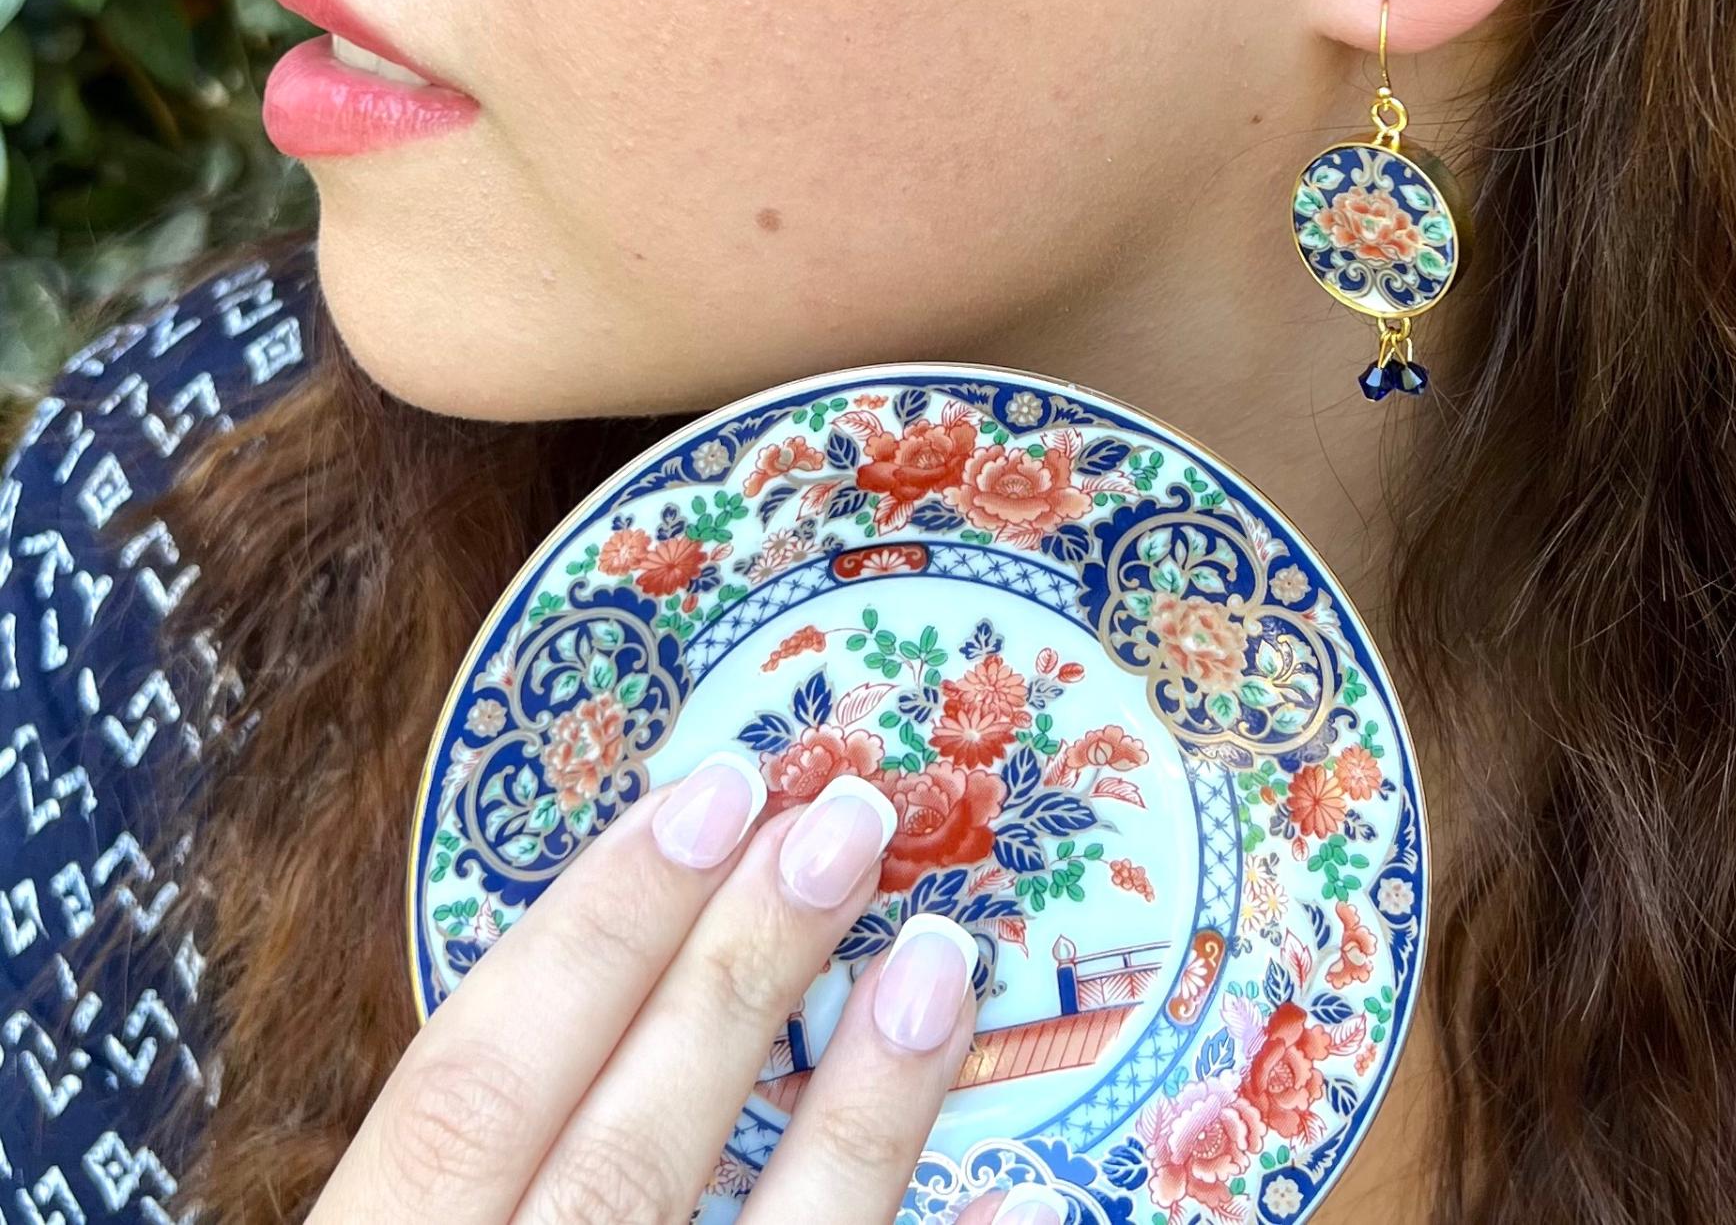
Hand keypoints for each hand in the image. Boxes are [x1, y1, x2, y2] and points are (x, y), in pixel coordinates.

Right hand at [318, 753, 1025, 1224]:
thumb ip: (462, 1153)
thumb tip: (624, 942)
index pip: (465, 1092)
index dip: (592, 928)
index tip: (712, 790)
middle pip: (621, 1158)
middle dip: (737, 975)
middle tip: (847, 818)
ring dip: (862, 1112)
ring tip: (941, 957)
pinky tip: (1034, 1189)